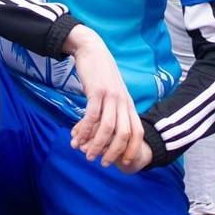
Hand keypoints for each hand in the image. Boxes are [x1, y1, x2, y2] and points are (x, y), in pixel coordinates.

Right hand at [66, 27, 146, 168]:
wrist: (92, 50)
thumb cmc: (100, 75)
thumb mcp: (112, 93)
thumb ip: (112, 111)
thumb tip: (106, 132)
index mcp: (129, 104)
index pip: (138, 131)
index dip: (132, 149)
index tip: (123, 162)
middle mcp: (123, 102)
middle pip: (124, 134)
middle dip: (114, 152)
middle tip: (103, 163)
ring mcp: (111, 96)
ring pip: (107, 128)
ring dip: (97, 145)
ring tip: (87, 155)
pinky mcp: (96, 92)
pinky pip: (92, 116)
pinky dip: (85, 130)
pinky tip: (77, 138)